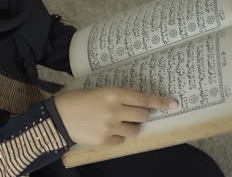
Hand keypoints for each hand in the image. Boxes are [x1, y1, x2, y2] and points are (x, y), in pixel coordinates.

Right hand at [53, 86, 178, 145]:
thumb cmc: (76, 99)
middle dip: (141, 114)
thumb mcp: (98, 90)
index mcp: (113, 94)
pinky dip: (118, 136)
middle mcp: (114, 110)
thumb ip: (119, 92)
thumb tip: (136, 93)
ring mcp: (110, 127)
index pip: (143, 99)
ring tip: (119, 123)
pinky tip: (107, 130)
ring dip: (131, 126)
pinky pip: (121, 140)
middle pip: (143, 115)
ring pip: (135, 130)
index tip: (174, 104)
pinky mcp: (104, 140)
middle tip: (132, 113)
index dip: (160, 102)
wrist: (57, 116)